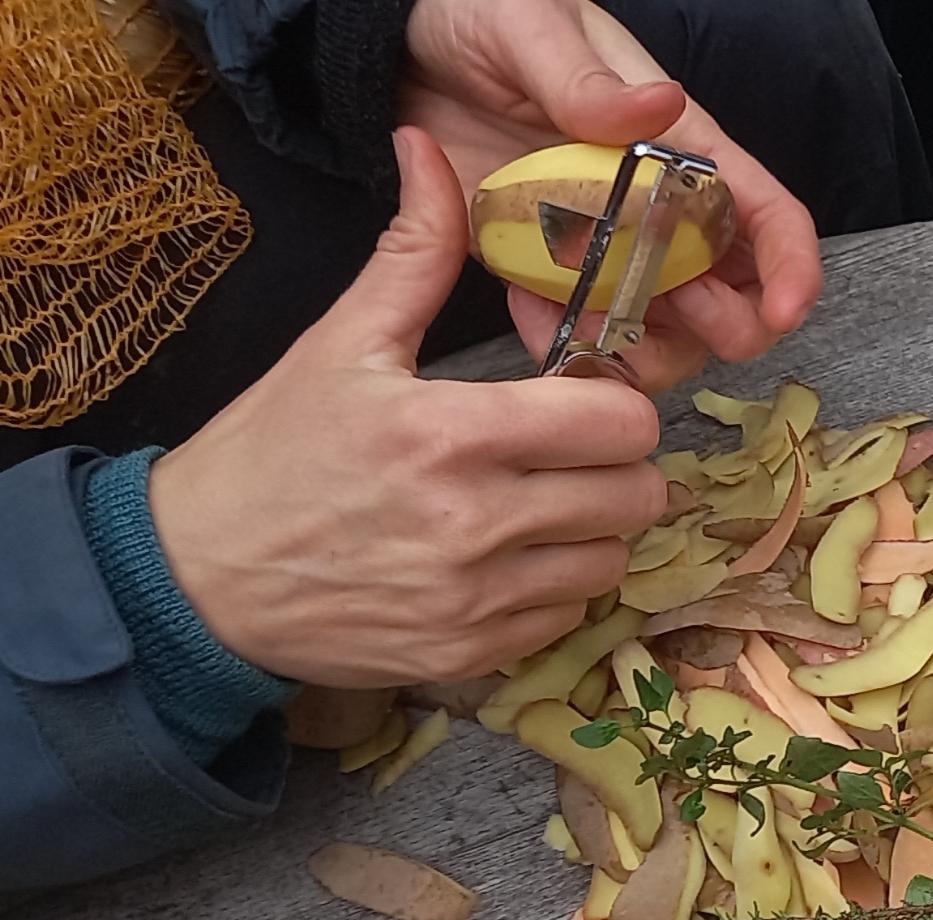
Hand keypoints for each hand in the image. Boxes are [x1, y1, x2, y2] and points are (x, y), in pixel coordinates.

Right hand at [150, 130, 667, 687]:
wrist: (196, 577)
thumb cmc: (271, 453)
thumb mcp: (340, 345)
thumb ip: (415, 256)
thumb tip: (433, 152)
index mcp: (449, 434)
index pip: (619, 422)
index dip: (619, 405)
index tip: (585, 401)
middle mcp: (475, 524)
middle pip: (637, 495)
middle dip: (618, 468)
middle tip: (572, 454)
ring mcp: (478, 600)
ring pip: (613, 561)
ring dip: (592, 531)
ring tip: (538, 508)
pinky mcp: (473, 655)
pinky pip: (569, 618)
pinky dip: (554, 589)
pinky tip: (505, 561)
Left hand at [400, 0, 822, 391]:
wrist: (403, 49)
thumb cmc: (485, 14)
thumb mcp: (530, 25)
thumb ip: (585, 75)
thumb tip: (659, 107)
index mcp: (680, 150)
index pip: (766, 214)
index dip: (791, 269)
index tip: (783, 313)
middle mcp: (661, 213)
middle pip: (732, 299)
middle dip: (721, 327)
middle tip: (669, 309)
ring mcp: (611, 254)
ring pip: (668, 336)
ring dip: (644, 351)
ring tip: (586, 323)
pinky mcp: (554, 278)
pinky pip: (586, 339)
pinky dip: (571, 349)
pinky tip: (526, 314)